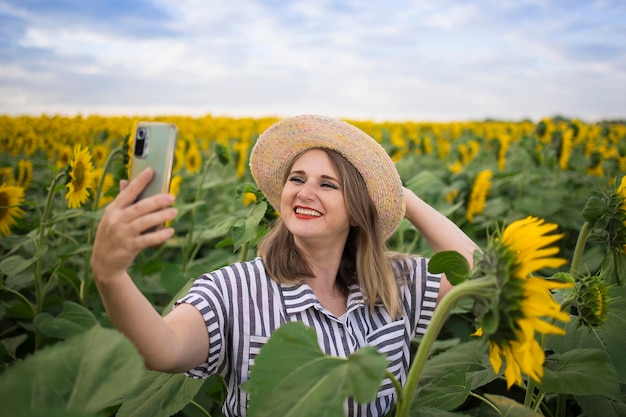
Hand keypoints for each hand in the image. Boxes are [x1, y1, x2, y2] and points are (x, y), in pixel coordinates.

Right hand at [91, 168, 177, 282]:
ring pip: (145, 222)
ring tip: (174, 211)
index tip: (151, 171)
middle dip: (157, 201)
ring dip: (161, 216)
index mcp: (113, 209)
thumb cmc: (111, 234)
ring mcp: (122, 234)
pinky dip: (159, 235)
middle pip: (139, 207)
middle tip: (172, 197)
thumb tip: (125, 181)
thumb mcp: (111, 217)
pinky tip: (170, 231)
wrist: (103, 262)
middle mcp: (116, 220)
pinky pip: (147, 240)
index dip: (140, 181)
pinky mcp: (129, 247)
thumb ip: (121, 200)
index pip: (128, 192)